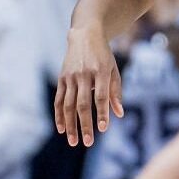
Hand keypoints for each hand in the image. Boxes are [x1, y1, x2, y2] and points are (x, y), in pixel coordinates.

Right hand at [54, 26, 123, 146]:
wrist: (85, 35)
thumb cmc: (104, 56)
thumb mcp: (114, 70)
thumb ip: (116, 92)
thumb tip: (119, 114)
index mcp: (101, 72)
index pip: (101, 96)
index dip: (102, 113)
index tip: (103, 128)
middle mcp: (84, 75)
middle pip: (83, 104)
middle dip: (85, 125)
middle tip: (88, 142)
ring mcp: (71, 77)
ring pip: (68, 104)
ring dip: (71, 125)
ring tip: (74, 141)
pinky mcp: (62, 78)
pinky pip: (59, 100)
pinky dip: (59, 116)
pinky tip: (62, 129)